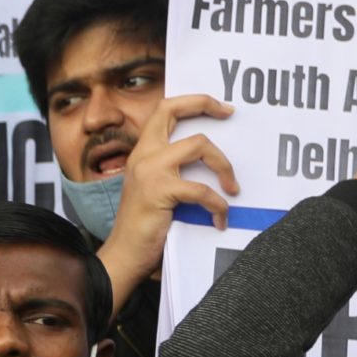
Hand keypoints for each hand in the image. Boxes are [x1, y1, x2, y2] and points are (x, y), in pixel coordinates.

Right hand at [96, 95, 237, 293]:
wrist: (125, 255)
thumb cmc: (143, 227)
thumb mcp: (156, 189)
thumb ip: (173, 171)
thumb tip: (211, 161)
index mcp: (142, 153)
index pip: (163, 110)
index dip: (193, 102)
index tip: (220, 108)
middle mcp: (143, 156)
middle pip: (172, 111)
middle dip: (205, 104)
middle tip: (230, 114)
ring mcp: (150, 171)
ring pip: (199, 145)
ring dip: (224, 166)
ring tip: (231, 189)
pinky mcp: (160, 191)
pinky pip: (203, 189)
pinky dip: (218, 205)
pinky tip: (219, 220)